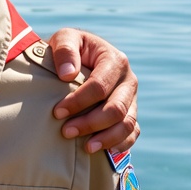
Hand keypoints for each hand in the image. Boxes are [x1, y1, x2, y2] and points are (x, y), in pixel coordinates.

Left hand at [48, 29, 138, 152]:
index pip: (99, 86)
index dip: (79, 101)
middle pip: (115, 108)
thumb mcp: (65, 38)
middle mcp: (128, 80)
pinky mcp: (131, 113)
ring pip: (127, 124)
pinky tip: (104, 151)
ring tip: (85, 147)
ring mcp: (132, 98)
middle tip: (66, 132)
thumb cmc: (70, 49)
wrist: (78, 57)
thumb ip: (65, 50)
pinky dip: (121, 144)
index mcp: (115, 60)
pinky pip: (133, 133)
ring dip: (106, 138)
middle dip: (91, 123)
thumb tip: (68, 74)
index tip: (57, 112)